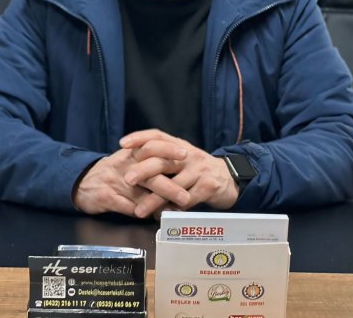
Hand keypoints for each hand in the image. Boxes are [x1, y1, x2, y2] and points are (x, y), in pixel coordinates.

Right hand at [72, 146, 186, 216]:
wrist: (80, 181)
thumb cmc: (111, 172)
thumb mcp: (127, 161)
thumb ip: (148, 162)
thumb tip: (176, 168)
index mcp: (130, 154)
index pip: (151, 146)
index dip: (168, 149)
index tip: (185, 154)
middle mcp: (123, 166)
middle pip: (149, 174)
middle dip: (170, 186)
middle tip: (185, 197)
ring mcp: (115, 182)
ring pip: (141, 194)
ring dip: (158, 205)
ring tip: (173, 212)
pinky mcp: (106, 197)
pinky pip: (128, 207)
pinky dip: (142, 213)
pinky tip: (153, 218)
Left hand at [121, 129, 238, 218]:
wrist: (230, 179)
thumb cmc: (198, 170)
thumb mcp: (182, 159)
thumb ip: (163, 159)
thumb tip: (132, 164)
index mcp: (179, 146)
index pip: (157, 136)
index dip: (139, 137)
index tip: (122, 144)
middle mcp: (188, 155)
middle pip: (162, 160)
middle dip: (143, 170)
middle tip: (127, 180)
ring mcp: (199, 171)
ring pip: (172, 185)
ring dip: (154, 200)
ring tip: (140, 211)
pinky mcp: (208, 187)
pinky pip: (186, 201)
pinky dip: (172, 210)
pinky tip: (162, 217)